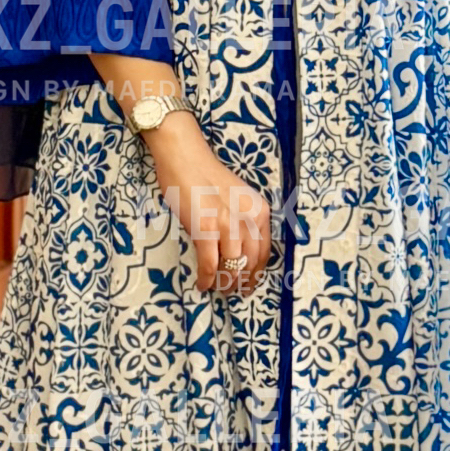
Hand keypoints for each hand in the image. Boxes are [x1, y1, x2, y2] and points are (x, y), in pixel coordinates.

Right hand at [145, 119, 271, 296]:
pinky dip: (206, 278)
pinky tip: (202, 284)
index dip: (257, 272)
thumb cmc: (206, 175)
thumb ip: (242, 221)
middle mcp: (248, 218)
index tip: (250, 283)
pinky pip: (209, 264)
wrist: (185, 158)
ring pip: (231, 267)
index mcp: (260, 210)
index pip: (264, 251)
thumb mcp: (237, 198)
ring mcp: (227, 224)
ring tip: (219, 291)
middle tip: (234, 292)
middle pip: (250, 262)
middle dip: (242, 282)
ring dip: (225, 284)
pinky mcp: (205, 229)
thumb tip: (237, 251)